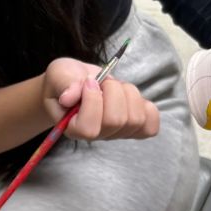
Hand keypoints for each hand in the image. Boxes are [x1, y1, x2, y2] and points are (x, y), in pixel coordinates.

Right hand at [40, 58, 158, 141]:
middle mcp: (98, 135)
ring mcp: (118, 133)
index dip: (92, 101)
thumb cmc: (66, 80)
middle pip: (116, 121)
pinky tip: (131, 98)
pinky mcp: (135, 128)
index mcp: (74, 128)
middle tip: (102, 80)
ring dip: (128, 93)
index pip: (88, 129)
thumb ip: (64, 84)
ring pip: (135, 119)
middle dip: (112, 91)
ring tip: (114, 86)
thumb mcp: (59, 74)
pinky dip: (146, 107)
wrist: (79, 80)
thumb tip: (68, 99)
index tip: (88, 81)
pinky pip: (151, 125)